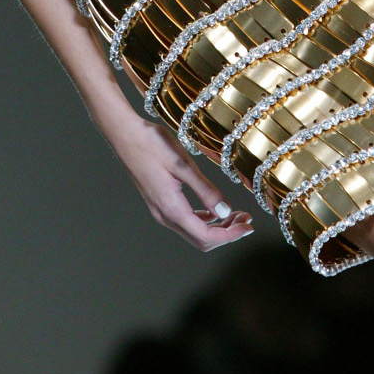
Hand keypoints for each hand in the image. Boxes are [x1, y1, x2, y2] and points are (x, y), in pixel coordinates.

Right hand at [110, 118, 254, 250]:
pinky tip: (214, 207)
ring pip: (193, 232)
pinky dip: (204, 219)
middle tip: (246, 220)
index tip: (249, 226)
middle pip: (200, 239)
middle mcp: (164, 215)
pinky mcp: (159, 202)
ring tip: (235, 213)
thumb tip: (225, 212)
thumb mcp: (183, 164)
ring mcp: (160, 210)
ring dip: (217, 227)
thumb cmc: (152, 144)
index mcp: (171, 208)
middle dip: (226, 233)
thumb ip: (205, 190)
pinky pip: (185, 220)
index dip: (230, 235)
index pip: (206, 236)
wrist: (124, 134)